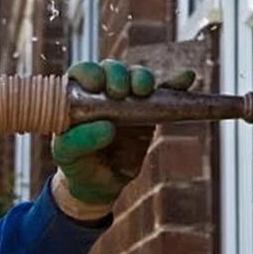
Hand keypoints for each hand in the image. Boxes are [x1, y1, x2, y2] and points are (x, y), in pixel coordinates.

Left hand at [51, 60, 194, 219]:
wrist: (99, 183)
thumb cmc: (76, 163)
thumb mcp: (67, 155)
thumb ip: (78, 141)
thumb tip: (106, 127)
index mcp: (77, 96)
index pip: (83, 72)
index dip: (90, 73)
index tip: (96, 85)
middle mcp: (102, 92)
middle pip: (112, 69)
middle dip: (118, 74)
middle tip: (121, 91)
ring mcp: (128, 100)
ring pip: (137, 78)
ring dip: (143, 78)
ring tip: (144, 91)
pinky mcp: (149, 112)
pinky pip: (164, 95)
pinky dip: (175, 85)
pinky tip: (185, 78)